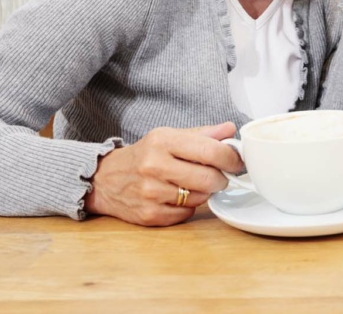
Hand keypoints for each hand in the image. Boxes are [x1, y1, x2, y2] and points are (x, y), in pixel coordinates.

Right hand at [84, 122, 241, 225]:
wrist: (106, 179)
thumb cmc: (143, 155)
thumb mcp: (168, 136)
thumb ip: (202, 134)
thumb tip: (230, 129)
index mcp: (163, 141)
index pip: (211, 151)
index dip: (231, 158)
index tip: (237, 161)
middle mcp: (155, 165)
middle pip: (209, 178)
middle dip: (221, 178)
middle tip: (219, 176)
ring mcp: (151, 192)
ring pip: (199, 197)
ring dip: (203, 192)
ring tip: (192, 183)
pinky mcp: (150, 215)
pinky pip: (186, 214)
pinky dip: (188, 207)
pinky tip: (178, 197)